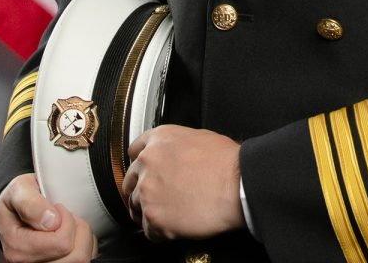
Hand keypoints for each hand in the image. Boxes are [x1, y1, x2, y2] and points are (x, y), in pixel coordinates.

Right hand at [0, 173, 97, 261]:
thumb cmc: (17, 199)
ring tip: (67, 224)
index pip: (62, 243)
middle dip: (76, 229)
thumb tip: (50, 221)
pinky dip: (84, 245)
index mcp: (18, 249)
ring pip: (81, 258)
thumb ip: (30, 203)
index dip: (65, 220)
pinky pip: (83, 261)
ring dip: (81, 237)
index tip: (55, 209)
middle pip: (76, 256)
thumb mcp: (19, 190)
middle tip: (63, 216)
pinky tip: (71, 234)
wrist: (13, 209)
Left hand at [123, 125, 243, 241]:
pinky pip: (148, 230)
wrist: (237, 184)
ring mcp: (148, 190)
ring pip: (136, 207)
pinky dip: (160, 231)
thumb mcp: (199, 137)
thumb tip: (172, 157)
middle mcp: (148, 162)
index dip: (141, 165)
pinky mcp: (153, 217)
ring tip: (171, 213)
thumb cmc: (226, 162)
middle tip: (160, 197)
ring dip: (150, 212)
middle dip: (142, 190)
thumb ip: (174, 146)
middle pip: (130, 181)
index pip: (134, 151)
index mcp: (159, 139)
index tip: (145, 173)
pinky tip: (176, 224)